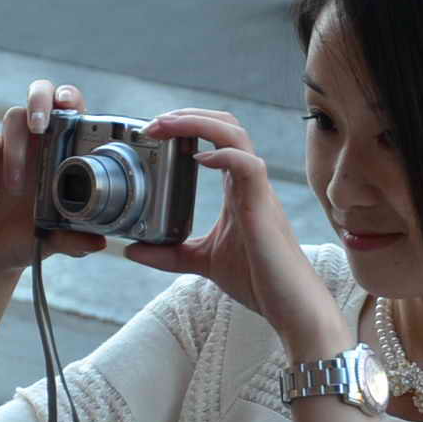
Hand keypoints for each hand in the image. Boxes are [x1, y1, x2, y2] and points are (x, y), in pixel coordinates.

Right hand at [0, 80, 110, 278]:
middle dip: (40, 99)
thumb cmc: (31, 237)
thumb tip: (98, 244)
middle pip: (40, 94)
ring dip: (15, 150)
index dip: (70, 98)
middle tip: (39, 127)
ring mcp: (8, 145)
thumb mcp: (54, 241)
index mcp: (62, 152)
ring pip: (12, 118)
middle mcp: (37, 142)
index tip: (69, 106)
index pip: (71, 110)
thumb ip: (74, 240)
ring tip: (16, 188)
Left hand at [125, 109, 344, 350]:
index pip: (216, 138)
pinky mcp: (263, 207)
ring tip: (168, 127)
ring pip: (237, 135)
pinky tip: (200, 160)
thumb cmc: (258, 280)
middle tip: (154, 123)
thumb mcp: (202, 262)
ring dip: (200, 124)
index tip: (154, 130)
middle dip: (189, 115)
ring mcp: (258, 191)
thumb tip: (132, 251)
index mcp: (236, 188)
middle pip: (226, 124)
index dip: (187, 125)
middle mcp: (248, 182)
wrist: (290, 306)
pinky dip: (224, 156)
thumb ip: (170, 255)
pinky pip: (248, 166)